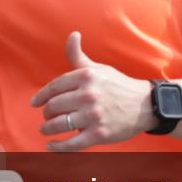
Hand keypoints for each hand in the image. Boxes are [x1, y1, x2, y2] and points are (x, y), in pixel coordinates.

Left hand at [31, 32, 153, 151]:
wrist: (146, 105)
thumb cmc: (118, 86)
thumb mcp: (99, 68)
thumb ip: (79, 55)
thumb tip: (73, 35)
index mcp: (87, 77)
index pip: (54, 87)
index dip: (41, 97)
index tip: (35, 103)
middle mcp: (89, 95)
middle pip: (54, 107)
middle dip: (47, 113)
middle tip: (47, 117)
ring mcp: (94, 116)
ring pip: (59, 125)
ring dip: (47, 129)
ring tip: (46, 129)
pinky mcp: (99, 134)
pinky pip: (71, 144)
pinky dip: (57, 147)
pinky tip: (51, 146)